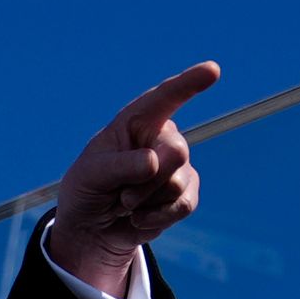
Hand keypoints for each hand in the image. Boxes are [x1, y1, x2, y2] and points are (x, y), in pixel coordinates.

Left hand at [44, 60, 218, 298]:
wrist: (91, 228)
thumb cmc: (86, 190)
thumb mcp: (91, 175)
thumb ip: (120, 166)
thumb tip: (154, 162)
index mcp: (137, 120)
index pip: (166, 97)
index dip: (190, 83)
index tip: (213, 70)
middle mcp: (162, 138)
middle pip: (176, 153)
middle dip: (146, 182)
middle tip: (121, 194)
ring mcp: (177, 166)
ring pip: (177, 184)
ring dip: (145, 202)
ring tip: (125, 204)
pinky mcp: (184, 195)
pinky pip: (184, 205)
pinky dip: (157, 218)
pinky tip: (138, 218)